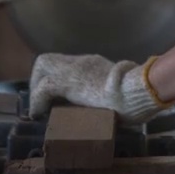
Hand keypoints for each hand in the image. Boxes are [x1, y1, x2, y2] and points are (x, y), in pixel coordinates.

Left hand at [27, 53, 167, 123]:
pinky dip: (37, 100)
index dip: (56, 78)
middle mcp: (84, 62)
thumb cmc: (138, 94)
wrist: (138, 91)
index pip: (69, 64)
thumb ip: (117, 91)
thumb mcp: (124, 91)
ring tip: (39, 108)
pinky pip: (44, 87)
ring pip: (43, 65)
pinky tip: (37, 114)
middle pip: (49, 59)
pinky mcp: (70, 81)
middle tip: (43, 101)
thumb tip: (124, 104)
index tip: (55, 98)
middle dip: (39, 79)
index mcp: (97, 65)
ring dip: (36, 87)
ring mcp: (76, 69)